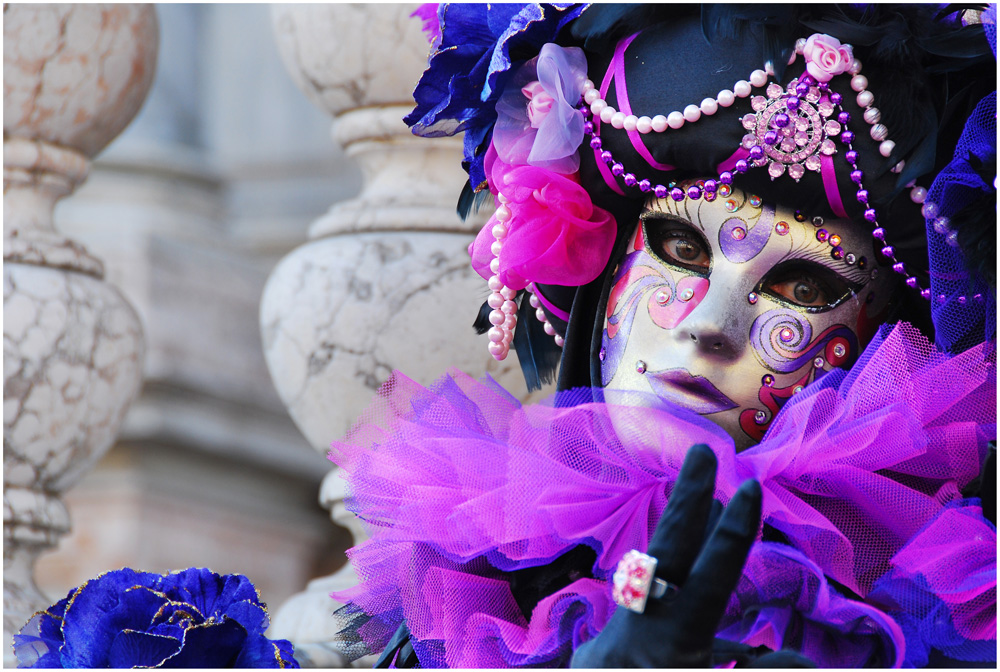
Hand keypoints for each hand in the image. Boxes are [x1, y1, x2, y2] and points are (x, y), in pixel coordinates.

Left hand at [571, 443, 761, 667]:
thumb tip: (802, 659)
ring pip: (647, 579)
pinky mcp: (594, 657)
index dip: (733, 532)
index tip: (750, 485)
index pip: (710, 576)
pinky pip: (635, 617)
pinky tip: (676, 595)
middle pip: (665, 552)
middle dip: (687, 500)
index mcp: (670, 643)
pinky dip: (661, 598)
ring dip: (676, 544)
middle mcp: (635, 633)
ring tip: (706, 504)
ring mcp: (608, 642)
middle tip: (702, 451)